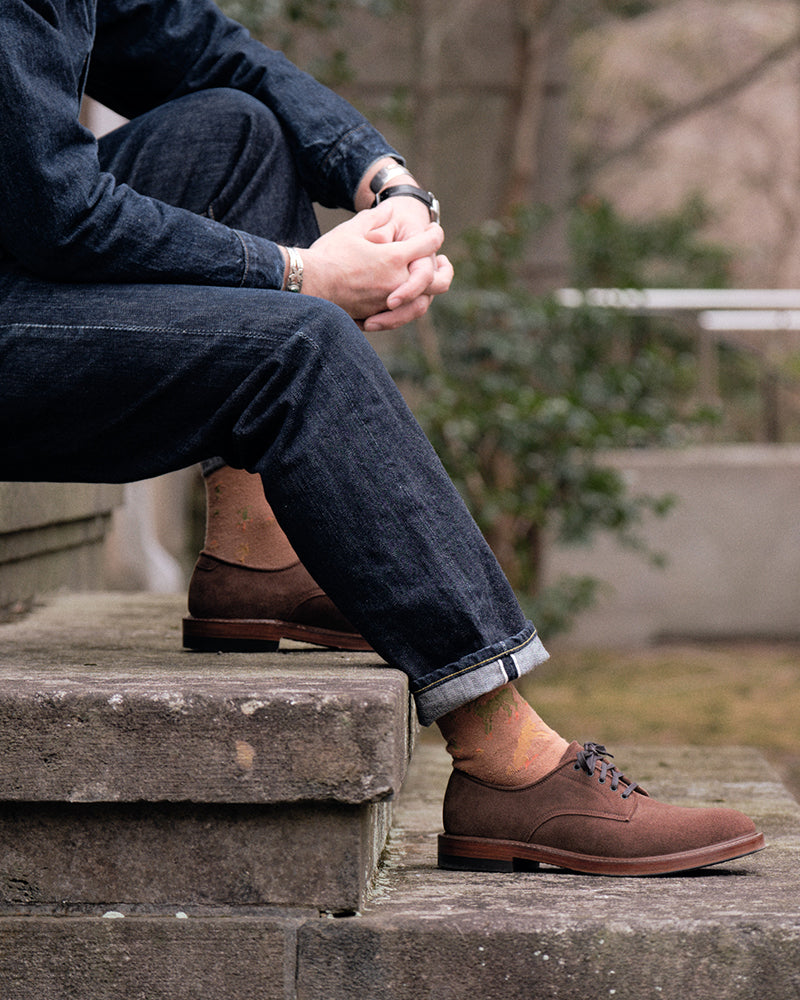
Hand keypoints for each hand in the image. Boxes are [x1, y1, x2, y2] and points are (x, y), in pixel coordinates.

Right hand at [300, 202, 447, 324]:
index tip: (434, 231)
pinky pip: (402, 314)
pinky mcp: (378, 315)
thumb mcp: (353, 229)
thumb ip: (376, 218)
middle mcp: (397, 281)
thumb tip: (389, 209)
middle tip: (443, 262)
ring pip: (423, 302)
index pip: (428, 244)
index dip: (435, 234)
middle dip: (444, 269)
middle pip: (437, 279)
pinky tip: (407, 298)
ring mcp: (389, 301)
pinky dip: (408, 306)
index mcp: (394, 257)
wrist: (308, 284)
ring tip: (428, 283)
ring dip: (427, 291)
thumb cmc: (328, 254)